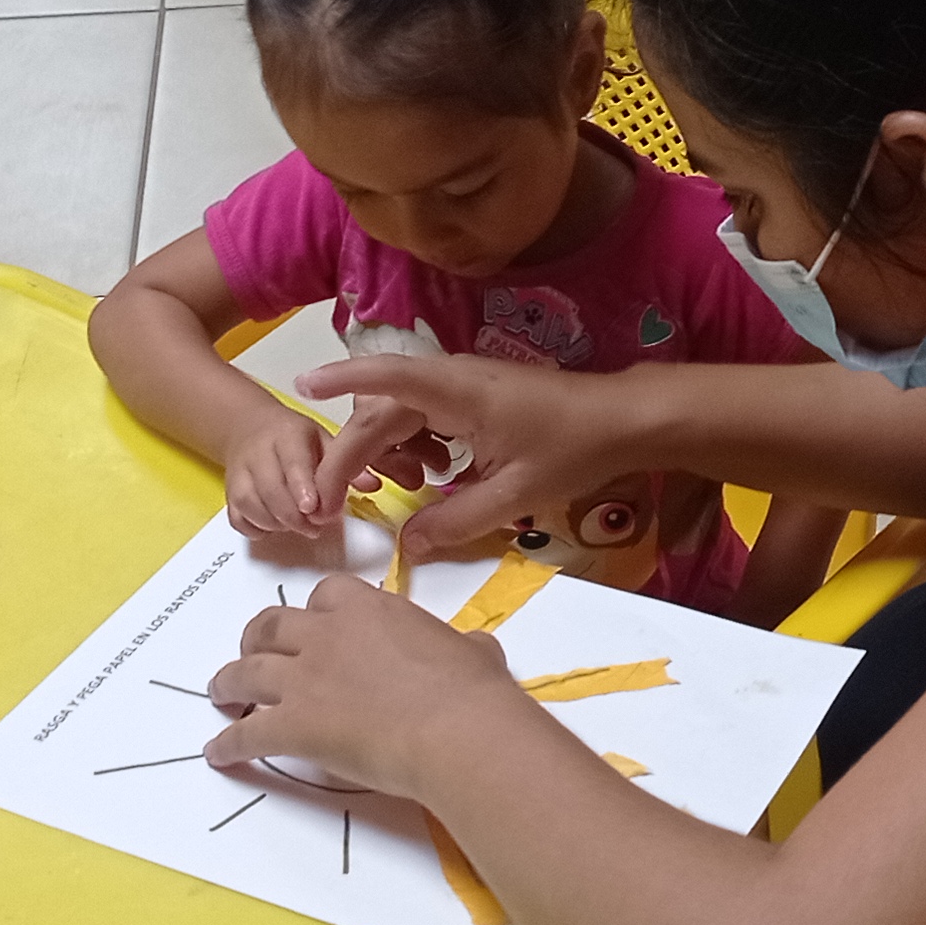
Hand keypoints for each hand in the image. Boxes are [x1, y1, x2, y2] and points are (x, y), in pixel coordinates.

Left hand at [204, 573, 546, 798]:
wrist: (457, 731)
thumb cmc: (472, 692)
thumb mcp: (474, 652)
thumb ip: (461, 647)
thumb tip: (476, 651)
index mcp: (371, 611)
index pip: (326, 594)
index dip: (316, 612)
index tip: (316, 625)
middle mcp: (328, 636)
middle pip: (273, 625)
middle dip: (257, 638)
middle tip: (252, 651)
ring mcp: (305, 679)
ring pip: (246, 672)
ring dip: (228, 682)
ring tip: (220, 693)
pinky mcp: (293, 725)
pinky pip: (247, 733)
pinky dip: (228, 743)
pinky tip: (217, 753)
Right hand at [218, 415, 337, 537]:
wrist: (251, 428)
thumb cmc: (294, 440)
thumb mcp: (325, 440)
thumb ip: (346, 464)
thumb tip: (371, 484)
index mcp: (288, 434)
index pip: (293, 461)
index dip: (302, 487)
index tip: (312, 508)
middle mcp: (258, 451)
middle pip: (270, 488)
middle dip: (294, 516)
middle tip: (314, 526)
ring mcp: (239, 472)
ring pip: (250, 504)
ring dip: (276, 523)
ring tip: (298, 525)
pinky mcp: (229, 492)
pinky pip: (237, 517)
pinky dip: (255, 529)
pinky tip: (274, 527)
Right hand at [303, 352, 646, 555]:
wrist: (623, 420)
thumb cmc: (573, 448)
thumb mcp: (515, 494)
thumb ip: (457, 521)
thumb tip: (408, 546)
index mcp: (457, 392)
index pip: (387, 378)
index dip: (342, 378)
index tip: (302, 386)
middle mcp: (451, 381)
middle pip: (381, 410)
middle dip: (351, 453)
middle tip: (329, 503)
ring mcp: (460, 387)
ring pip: (400, 415)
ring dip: (387, 451)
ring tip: (405, 488)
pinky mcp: (471, 399)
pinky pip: (424, 418)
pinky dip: (414, 446)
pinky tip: (435, 477)